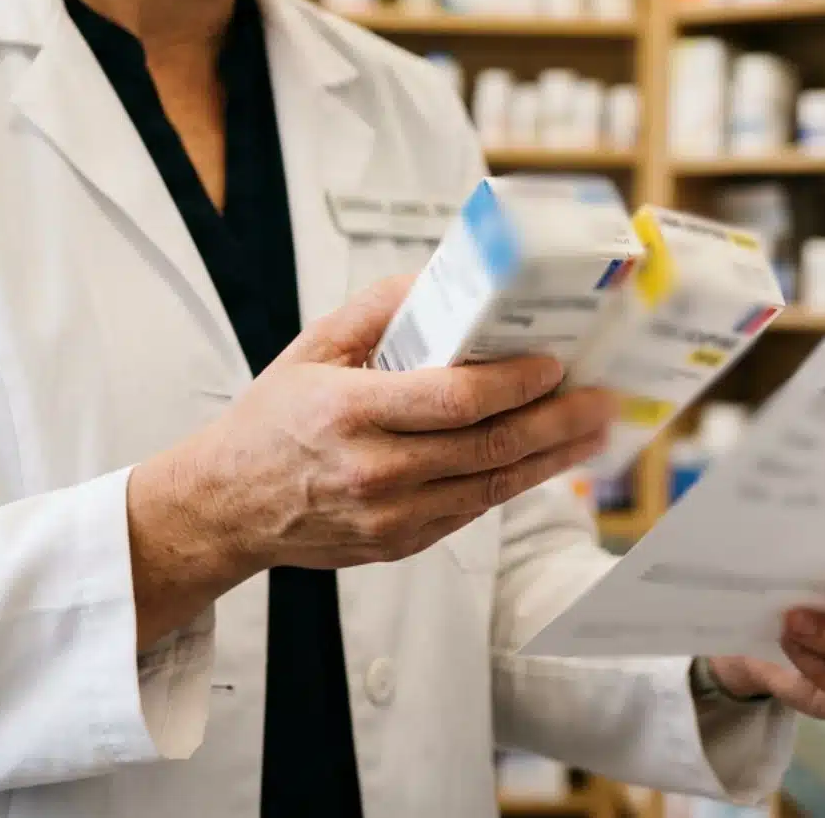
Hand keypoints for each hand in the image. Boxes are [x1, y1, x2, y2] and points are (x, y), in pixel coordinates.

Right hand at [151, 275, 614, 573]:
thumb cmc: (270, 423)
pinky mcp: (400, 544)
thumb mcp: (310, 349)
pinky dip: (513, 483)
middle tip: (598, 398)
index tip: (552, 364)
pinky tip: (543, 460)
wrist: (227, 507)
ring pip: (491, 487)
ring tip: (591, 430)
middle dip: (554, 421)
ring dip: (550, 458)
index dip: (512, 384)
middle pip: (487, 448)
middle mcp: (374, 471)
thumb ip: (378, 309)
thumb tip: (442, 280)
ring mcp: (391, 517)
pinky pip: (471, 511)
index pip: (452, 400)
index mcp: (349, 413)